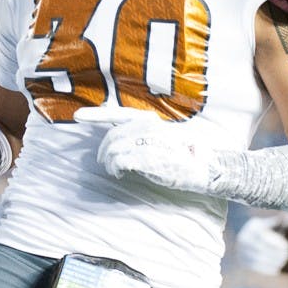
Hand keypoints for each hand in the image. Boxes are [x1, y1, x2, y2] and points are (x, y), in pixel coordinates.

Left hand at [75, 106, 218, 193]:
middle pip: (112, 135)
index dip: (96, 115)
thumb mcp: (168, 140)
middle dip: (103, 149)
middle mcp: (149, 127)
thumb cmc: (190, 156)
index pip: (119, 114)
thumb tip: (125, 146)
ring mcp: (148, 142)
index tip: (77, 117)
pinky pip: (119, 161)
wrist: (210, 167)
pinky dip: (115, 168)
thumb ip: (146, 138)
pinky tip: (121, 174)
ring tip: (115, 171)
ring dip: (109, 161)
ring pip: (113, 148)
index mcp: (152, 121)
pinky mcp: (149, 158)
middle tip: (103, 161)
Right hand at [235, 215, 287, 274]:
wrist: (246, 240)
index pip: (263, 237)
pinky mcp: (242, 262)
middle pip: (261, 249)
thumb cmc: (263, 230)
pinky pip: (255, 268)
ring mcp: (241, 251)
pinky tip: (277, 269)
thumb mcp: (269, 224)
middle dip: (276, 254)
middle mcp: (243, 240)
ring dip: (273, 262)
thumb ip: (279, 221)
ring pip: (258, 259)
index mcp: (251, 228)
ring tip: (283, 262)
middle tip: (287, 256)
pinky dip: (267, 269)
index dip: (276, 243)